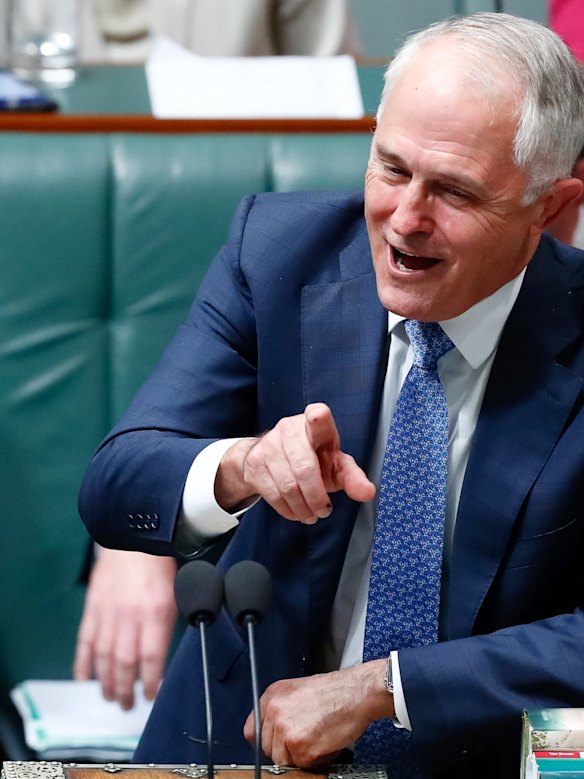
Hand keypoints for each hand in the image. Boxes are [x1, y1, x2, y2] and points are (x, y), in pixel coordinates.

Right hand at [74, 547, 177, 708]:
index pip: (152, 656)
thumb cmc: (158, 568)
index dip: (151, 681)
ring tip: (110, 697)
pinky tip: (84, 678)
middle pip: (125, 662)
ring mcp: (108, 612)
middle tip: (127, 705)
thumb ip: (168, 626)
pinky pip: (85, 640)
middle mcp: (130, 615)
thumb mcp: (175, 594)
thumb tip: (164, 657)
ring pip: (104, 656)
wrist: (133, 539)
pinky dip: (83, 662)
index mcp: (155, 612)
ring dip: (106, 681)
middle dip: (126, 689)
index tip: (152, 695)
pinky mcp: (92, 607)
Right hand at [215, 402, 374, 521]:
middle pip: (304, 468)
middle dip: (316, 497)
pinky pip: (272, 493)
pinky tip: (295, 511)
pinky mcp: (255, 462)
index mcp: (316, 425)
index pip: (318, 415)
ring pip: (287, 485)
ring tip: (311, 514)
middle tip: (323, 510)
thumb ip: (353, 478)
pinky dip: (287, 509)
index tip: (317, 417)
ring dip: (302, 508)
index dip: (317, 417)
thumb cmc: (313, 459)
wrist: (272, 458)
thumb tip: (368, 493)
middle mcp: (290, 429)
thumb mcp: (336, 465)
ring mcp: (269, 444)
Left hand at [244, 660, 392, 766]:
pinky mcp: (300, 746)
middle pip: (268, 749)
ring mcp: (286, 729)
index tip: (276, 745)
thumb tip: (272, 731)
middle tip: (306, 739)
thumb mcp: (298, 691)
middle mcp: (274, 711)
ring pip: (283, 760)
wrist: (356, 693)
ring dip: (300, 756)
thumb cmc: (334, 691)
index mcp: (272, 696)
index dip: (267, 741)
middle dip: (286, 750)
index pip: (253, 731)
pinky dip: (315, 759)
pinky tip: (324, 742)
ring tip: (317, 739)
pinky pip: (301, 765)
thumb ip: (281, 709)